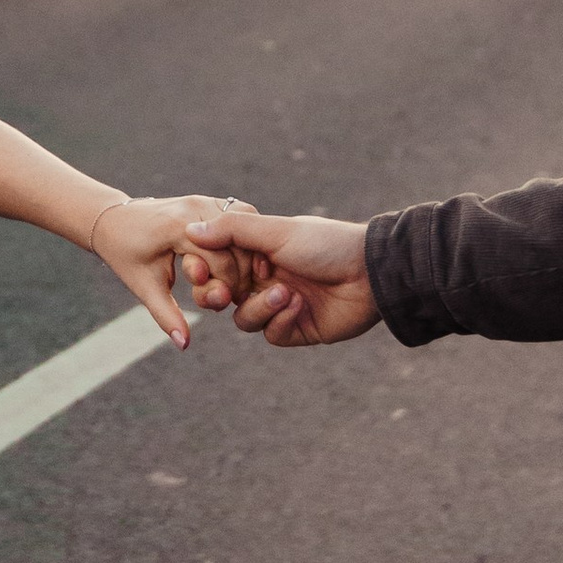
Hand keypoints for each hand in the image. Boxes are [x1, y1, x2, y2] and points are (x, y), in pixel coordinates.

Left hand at [87, 194, 262, 349]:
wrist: (112, 220)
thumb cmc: (126, 255)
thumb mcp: (144, 286)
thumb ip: (166, 315)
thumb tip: (183, 344)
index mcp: (177, 229)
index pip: (221, 260)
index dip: (225, 287)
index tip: (219, 304)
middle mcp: (194, 208)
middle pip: (238, 246)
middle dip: (239, 275)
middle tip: (231, 296)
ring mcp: (203, 200)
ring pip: (245, 229)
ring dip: (246, 256)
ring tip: (234, 281)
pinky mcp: (207, 200)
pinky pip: (240, 217)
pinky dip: (243, 241)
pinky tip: (238, 263)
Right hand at [182, 209, 375, 347]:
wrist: (371, 272)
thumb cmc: (325, 243)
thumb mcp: (276, 232)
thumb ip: (232, 231)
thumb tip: (191, 228)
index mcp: (259, 254)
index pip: (218, 267)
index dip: (208, 272)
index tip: (202, 270)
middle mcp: (266, 280)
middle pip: (224, 297)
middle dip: (220, 296)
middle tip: (223, 293)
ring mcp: (281, 306)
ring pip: (245, 318)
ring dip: (260, 307)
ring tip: (285, 294)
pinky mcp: (297, 329)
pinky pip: (271, 333)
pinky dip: (280, 320)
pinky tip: (298, 305)